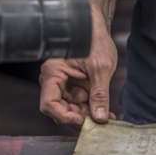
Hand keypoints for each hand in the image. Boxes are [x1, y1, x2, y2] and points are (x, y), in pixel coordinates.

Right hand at [39, 12, 117, 128]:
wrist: (98, 29)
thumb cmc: (95, 40)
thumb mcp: (101, 69)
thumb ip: (99, 95)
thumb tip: (100, 118)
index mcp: (53, 73)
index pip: (49, 104)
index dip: (64, 117)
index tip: (83, 122)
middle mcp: (54, 82)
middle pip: (59, 112)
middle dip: (79, 120)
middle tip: (99, 124)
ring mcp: (64, 87)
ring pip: (70, 112)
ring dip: (87, 118)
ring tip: (106, 120)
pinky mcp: (74, 89)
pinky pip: (79, 106)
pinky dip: (91, 112)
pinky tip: (105, 115)